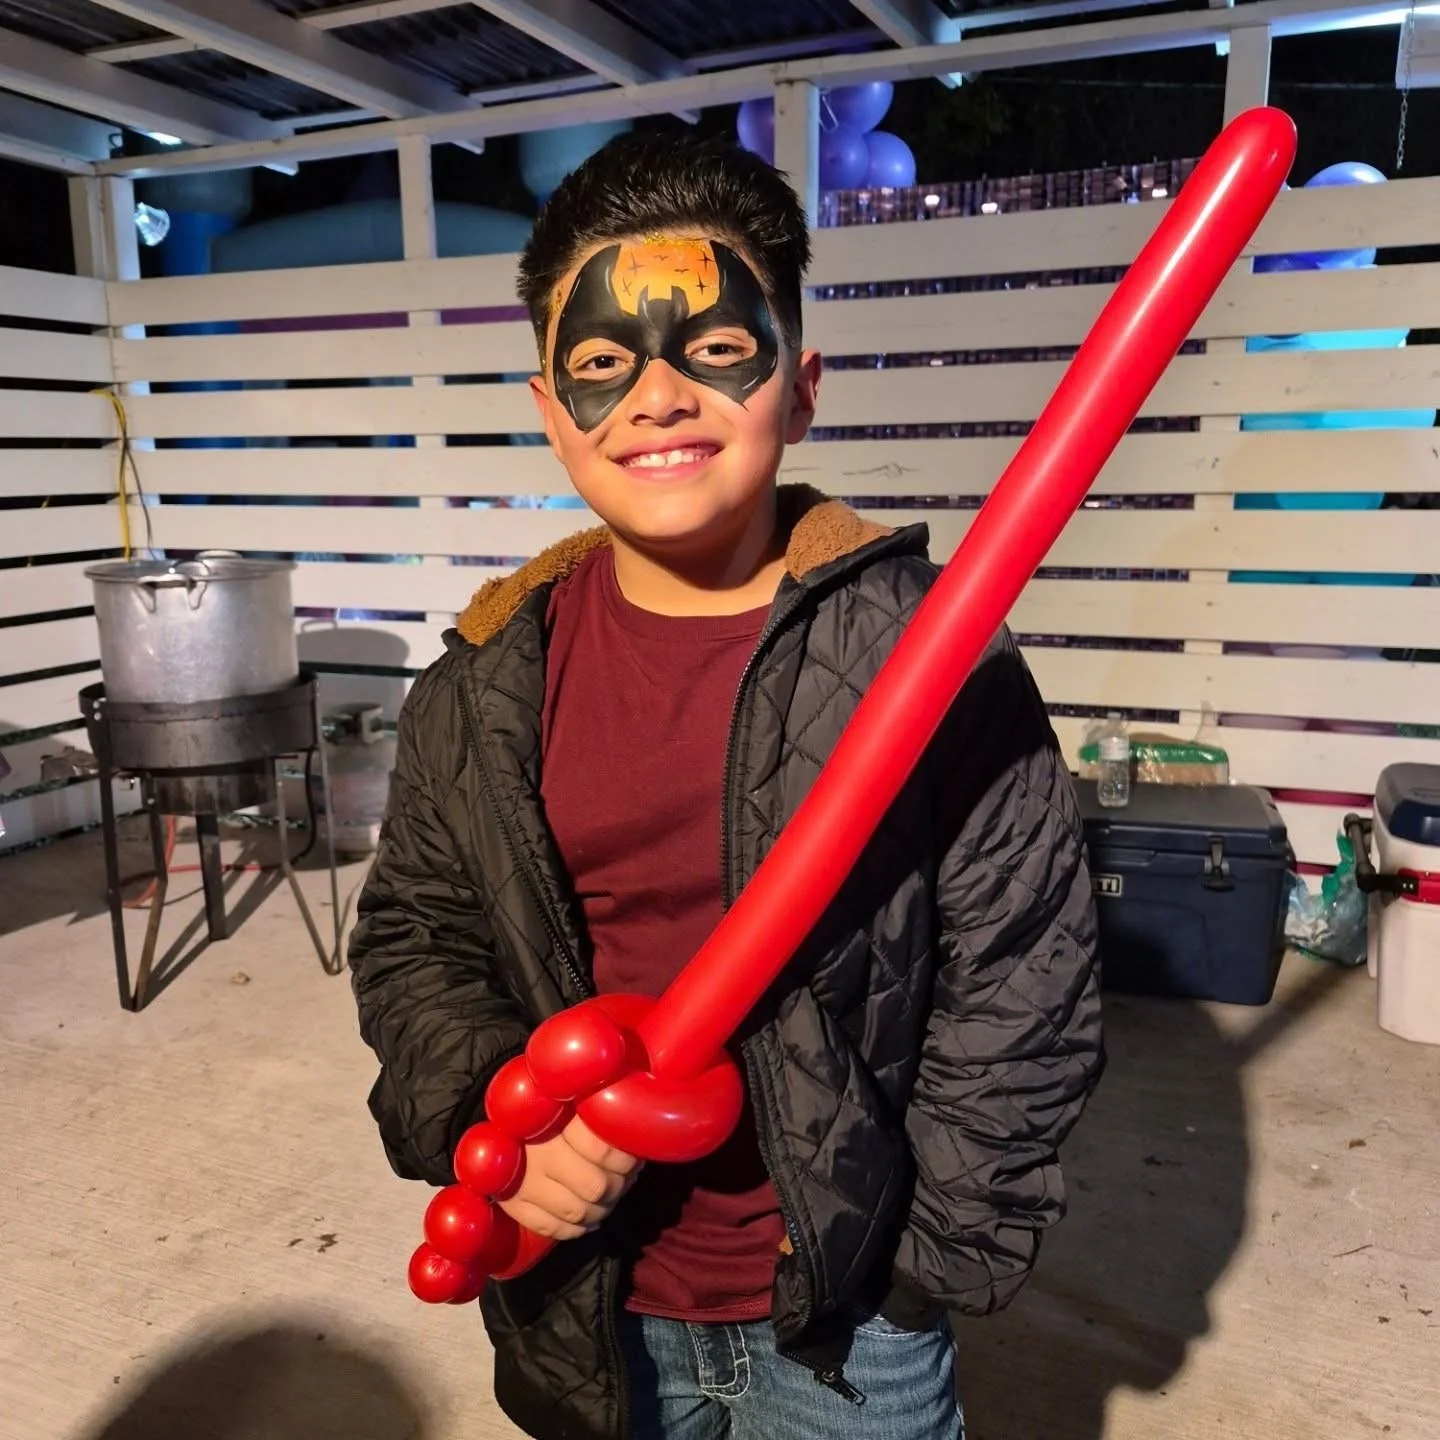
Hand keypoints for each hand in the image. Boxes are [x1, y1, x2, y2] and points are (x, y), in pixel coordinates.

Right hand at [496, 1114, 641, 1241]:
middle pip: (595, 1187)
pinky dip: (576, 1229)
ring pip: (577, 1212)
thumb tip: (639, 1137)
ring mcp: (523, 1183)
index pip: (602, 1149)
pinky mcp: (512, 1205)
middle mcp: (538, 1154)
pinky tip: (588, 1217)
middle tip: (623, 1180)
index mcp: (555, 1119)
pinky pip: (552, 1228)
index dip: (626, 1159)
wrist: (497, 1127)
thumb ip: (600, 1115)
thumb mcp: (572, 1103)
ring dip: (601, 1210)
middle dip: (618, 1187)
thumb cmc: (546, 1110)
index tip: (634, 1157)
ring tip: (608, 1198)